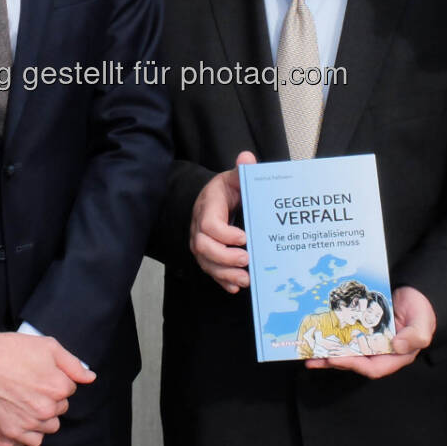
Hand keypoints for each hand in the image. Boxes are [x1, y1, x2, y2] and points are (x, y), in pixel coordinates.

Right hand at [0, 330, 93, 445]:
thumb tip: (90, 377)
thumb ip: (73, 364)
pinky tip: (23, 416)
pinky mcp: (13, 431)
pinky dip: (32, 431)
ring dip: (43, 416)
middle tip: (32, 385)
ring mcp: (30, 422)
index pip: (70, 389)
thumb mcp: (48, 346)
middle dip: (51, 398)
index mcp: (59, 387)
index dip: (57, 379)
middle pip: (60, 408)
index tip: (42, 373)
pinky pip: (34, 440)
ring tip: (28, 401)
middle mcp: (47, 408)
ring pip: (50, 425)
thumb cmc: (13, 350)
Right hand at [190, 151, 257, 291]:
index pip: (208, 224)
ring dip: (225, 273)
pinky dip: (222, 280)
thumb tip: (246, 158)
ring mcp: (201, 241)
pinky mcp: (207, 254)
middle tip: (246, 260)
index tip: (244, 238)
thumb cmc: (226, 189)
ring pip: (205, 262)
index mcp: (208, 207)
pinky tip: (235, 286)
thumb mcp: (234, 178)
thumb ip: (242, 171)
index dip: (224, 234)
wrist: (214, 199)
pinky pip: (209, 270)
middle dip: (224, 257)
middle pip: (202, 247)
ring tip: (245, 279)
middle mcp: (199, 226)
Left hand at [305, 286, 435, 377]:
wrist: (415, 293)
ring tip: (310, 354)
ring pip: (348, 352)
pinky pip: (347, 339)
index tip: (335, 359)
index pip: (373, 368)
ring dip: (329, 354)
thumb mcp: (422, 322)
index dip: (354, 365)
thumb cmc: (421, 310)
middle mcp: (381, 352)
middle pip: (356, 362)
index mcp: (396, 356)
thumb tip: (398, 346)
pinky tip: (319, 339)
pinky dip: (334, 340)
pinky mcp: (363, 331)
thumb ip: (415, 335)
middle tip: (315, 358)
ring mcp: (371, 342)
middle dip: (335, 362)